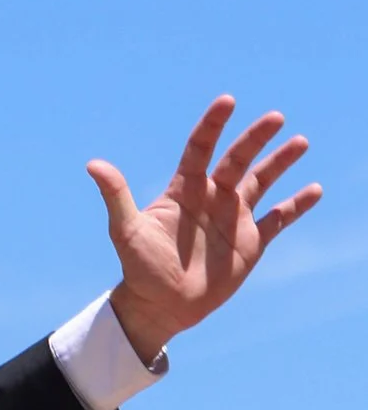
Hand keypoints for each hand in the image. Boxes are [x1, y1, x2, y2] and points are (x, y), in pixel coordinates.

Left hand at [87, 96, 319, 366]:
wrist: (159, 307)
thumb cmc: (139, 268)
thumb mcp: (126, 231)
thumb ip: (116, 196)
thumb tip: (93, 165)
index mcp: (185, 190)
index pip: (200, 148)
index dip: (212, 125)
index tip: (227, 101)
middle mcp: (212, 197)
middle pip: (238, 160)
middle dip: (256, 138)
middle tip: (275, 118)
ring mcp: (233, 217)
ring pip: (262, 181)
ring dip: (281, 162)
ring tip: (301, 142)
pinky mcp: (250, 242)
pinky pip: (279, 218)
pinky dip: (296, 205)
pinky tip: (315, 189)